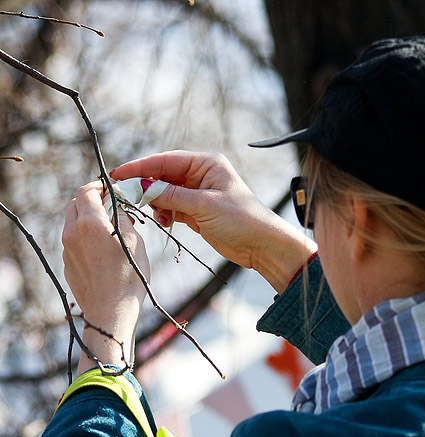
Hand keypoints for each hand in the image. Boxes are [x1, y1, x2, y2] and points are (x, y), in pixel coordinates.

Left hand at [62, 181, 149, 372]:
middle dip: (91, 202)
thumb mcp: (135, 242)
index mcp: (90, 222)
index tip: (110, 191)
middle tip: (110, 209)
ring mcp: (67, 250)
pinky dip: (85, 240)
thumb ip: (122, 218)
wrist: (111, 312)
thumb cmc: (129, 277)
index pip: (86, 191)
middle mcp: (72, 233)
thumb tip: (117, 208)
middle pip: (75, 205)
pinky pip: (74, 244)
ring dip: (88, 221)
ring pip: (73, 224)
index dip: (98, 187)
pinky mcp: (67, 266)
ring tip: (109, 234)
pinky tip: (103, 254)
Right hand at [110, 151, 316, 292]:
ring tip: (158, 217)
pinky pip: (172, 208)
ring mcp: (198, 194)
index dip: (140, 167)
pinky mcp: (198, 212)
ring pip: (165, 194)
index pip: (165, 160)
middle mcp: (201, 175)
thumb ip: (171, 196)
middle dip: (146, 188)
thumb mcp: (204, 206)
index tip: (118, 175)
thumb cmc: (242, 220)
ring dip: (157, 204)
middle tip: (129, 199)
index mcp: (206, 163)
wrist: (263, 246)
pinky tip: (165, 222)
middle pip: (162, 176)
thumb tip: (142, 188)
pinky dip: (166, 214)